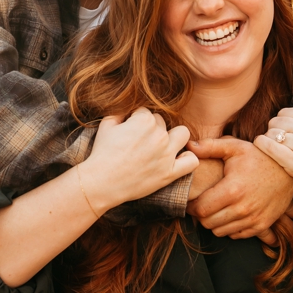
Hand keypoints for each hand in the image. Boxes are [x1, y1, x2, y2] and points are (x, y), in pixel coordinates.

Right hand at [78, 110, 196, 216]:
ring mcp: (167, 154)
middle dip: (151, 128)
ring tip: (161, 145)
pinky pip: (191, 161)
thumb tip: (128, 110)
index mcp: (144, 120)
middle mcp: (159, 135)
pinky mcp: (170, 172)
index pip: (145, 111)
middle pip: (161, 122)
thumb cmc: (101, 153)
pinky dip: (187, 159)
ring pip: (183, 134)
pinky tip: (176, 159)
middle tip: (139, 141)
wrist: (101, 182)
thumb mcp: (105, 125)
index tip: (128, 130)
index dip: (135, 120)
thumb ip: (119, 112)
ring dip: (174, 137)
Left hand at [186, 135, 292, 239]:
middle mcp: (243, 208)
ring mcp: (254, 218)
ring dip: (213, 222)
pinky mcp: (263, 225)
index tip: (190, 200)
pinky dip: (229, 228)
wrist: (289, 169)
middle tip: (200, 205)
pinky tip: (229, 214)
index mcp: (232, 190)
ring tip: (214, 209)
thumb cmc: (258, 156)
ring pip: (220, 231)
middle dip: (200, 215)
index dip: (190, 206)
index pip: (200, 209)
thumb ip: (209, 146)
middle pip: (207, 223)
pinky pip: (236, 235)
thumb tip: (188, 146)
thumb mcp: (234, 147)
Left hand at [253, 104, 292, 207]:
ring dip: (268, 139)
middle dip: (274, 130)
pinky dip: (261, 145)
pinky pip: (267, 145)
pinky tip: (263, 148)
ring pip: (270, 133)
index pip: (285, 112)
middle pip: (275, 122)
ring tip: (274, 148)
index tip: (284, 132)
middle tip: (278, 142)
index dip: (282, 122)